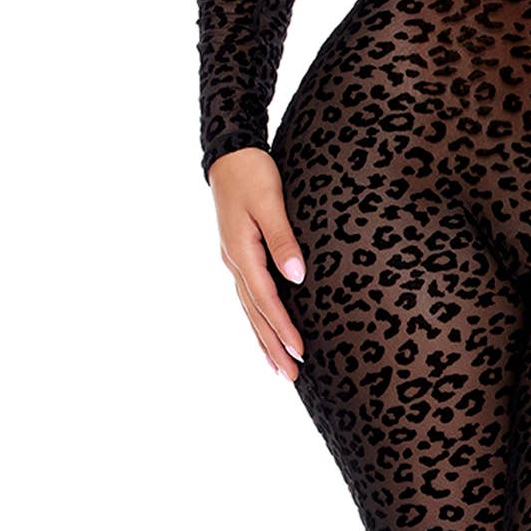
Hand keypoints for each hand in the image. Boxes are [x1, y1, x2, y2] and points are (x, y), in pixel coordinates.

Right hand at [208, 147, 306, 381]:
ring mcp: (233, 260)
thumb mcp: (270, 201)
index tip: (300, 350)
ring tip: (279, 368)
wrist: (229, 154)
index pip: (265, 298)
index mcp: (241, 251)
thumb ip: (283, 239)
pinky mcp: (239, 255)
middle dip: (273, 345)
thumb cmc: (253, 173)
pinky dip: (257, 319)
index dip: (283, 326)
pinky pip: (248, 297)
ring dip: (263, 339)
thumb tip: (296, 276)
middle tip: (291, 376)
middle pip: (254, 312)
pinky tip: (265, 332)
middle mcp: (234, 261)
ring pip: (249, 309)